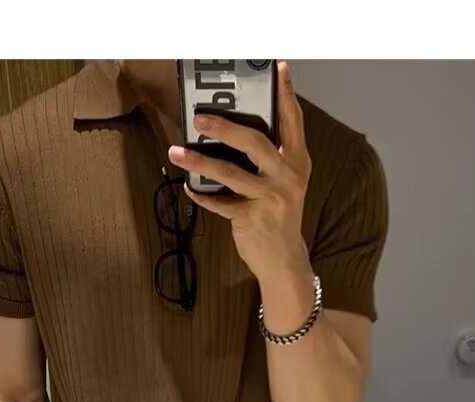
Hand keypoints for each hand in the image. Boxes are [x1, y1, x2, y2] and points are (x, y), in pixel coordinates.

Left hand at [168, 61, 312, 286]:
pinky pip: (219, 202)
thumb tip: (236, 131)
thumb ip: (272, 158)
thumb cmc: (280, 216)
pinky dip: (201, 195)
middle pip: (254, 142)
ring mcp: (269, 198)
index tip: (278, 69)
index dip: (286, 95)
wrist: (284, 260)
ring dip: (199, 161)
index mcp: (297, 162)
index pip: (293, 122)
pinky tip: (189, 187)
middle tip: (200, 117)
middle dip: (225, 126)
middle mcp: (286, 177)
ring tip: (177, 152)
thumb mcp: (286, 183)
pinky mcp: (250, 218)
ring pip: (229, 173)